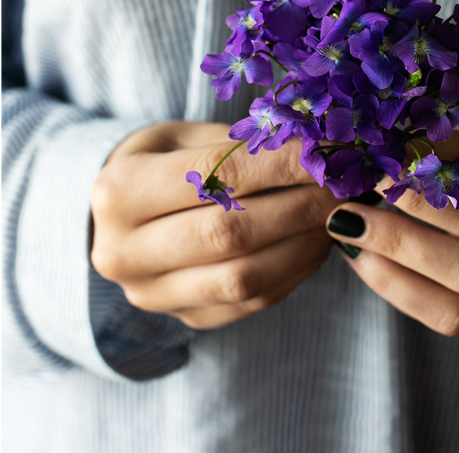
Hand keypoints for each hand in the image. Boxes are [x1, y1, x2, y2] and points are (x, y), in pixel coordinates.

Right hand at [90, 122, 339, 329]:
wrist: (118, 218)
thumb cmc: (156, 163)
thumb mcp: (179, 138)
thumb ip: (236, 144)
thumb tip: (316, 145)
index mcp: (117, 191)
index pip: (213, 174)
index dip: (277, 163)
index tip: (326, 149)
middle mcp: (124, 250)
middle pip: (228, 232)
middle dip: (297, 205)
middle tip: (341, 184)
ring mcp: (152, 293)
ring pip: (244, 277)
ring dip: (304, 244)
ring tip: (335, 213)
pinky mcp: (185, 320)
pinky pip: (253, 302)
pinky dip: (294, 271)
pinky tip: (316, 242)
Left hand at [325, 115, 458, 334]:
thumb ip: (438, 145)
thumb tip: (376, 156)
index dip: (424, 203)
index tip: (373, 178)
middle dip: (400, 243)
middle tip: (344, 213)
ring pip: (457, 309)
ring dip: (391, 273)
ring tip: (345, 235)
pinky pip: (445, 318)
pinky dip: (396, 288)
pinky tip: (361, 256)